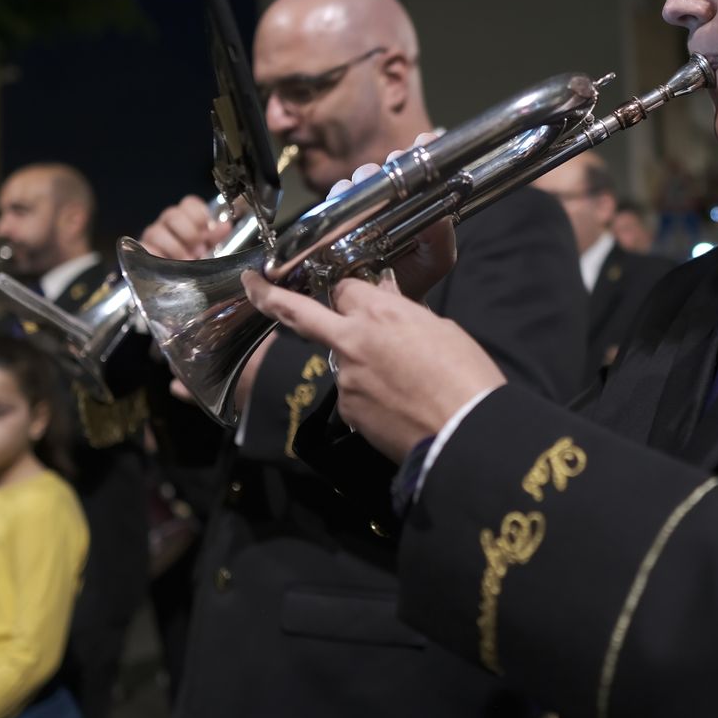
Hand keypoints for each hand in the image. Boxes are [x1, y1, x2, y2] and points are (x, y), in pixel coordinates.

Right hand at [140, 195, 232, 260]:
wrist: (176, 281)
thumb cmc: (192, 259)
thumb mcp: (207, 247)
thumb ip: (215, 236)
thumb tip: (225, 225)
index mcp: (186, 217)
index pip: (189, 203)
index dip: (198, 214)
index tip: (206, 228)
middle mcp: (167, 223)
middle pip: (173, 215)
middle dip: (189, 234)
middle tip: (199, 250)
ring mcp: (153, 236)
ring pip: (157, 232)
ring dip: (175, 249)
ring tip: (186, 262)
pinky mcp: (142, 251)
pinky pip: (146, 249)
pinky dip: (160, 257)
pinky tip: (170, 266)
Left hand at [241, 269, 503, 461]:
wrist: (464, 434)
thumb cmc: (466, 377)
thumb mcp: (443, 330)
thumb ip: (407, 314)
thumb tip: (390, 301)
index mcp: (381, 312)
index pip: (345, 288)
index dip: (349, 290)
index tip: (351, 294)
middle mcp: (352, 340)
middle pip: (301, 312)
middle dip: (269, 296)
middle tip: (251, 283)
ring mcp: (344, 377)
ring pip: (339, 359)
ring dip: (357, 362)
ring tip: (401, 382)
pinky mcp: (346, 411)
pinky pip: (351, 393)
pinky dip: (366, 394)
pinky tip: (395, 405)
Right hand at [331, 133, 456, 300]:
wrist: (386, 302)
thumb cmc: (417, 275)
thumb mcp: (438, 257)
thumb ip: (441, 235)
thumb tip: (438, 215)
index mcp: (417, 197)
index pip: (421, 162)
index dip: (422, 147)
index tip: (424, 143)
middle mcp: (390, 194)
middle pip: (386, 164)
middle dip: (389, 164)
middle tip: (392, 170)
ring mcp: (364, 203)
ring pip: (359, 177)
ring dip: (362, 181)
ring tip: (367, 195)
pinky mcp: (339, 215)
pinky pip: (335, 197)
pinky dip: (340, 197)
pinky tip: (346, 206)